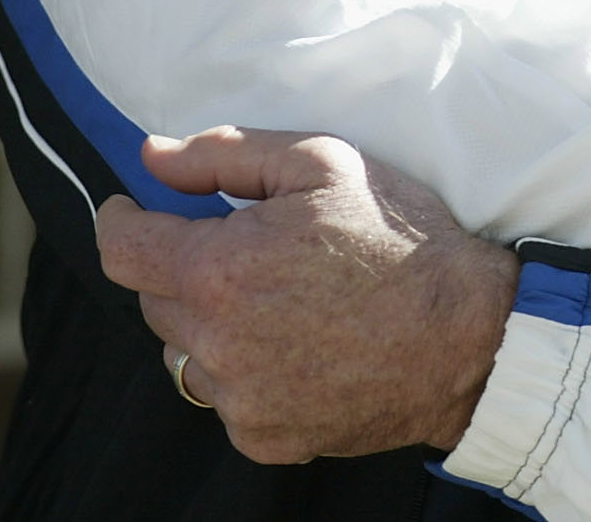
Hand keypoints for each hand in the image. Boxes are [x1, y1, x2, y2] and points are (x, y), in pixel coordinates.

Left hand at [96, 126, 518, 463]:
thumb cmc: (400, 239)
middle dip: (185, 269)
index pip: (123, 250)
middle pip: (156, 301)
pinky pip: (228, 400)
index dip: (120, 221)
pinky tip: (304, 346)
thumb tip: (152, 156)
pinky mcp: (265, 438)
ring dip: (213, 325)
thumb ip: (227, 153)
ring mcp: (238, 399)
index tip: (132, 210)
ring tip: (281, 303)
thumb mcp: (325, 163)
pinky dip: (250, 372)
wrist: (470, 334)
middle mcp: (215, 342)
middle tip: (246, 250)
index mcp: (218, 269)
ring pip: (188, 354)